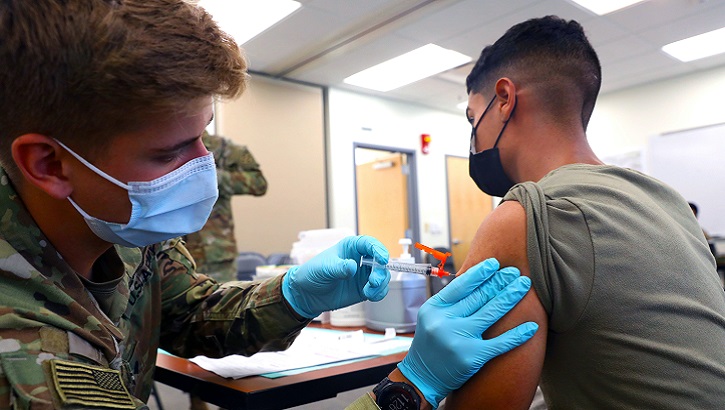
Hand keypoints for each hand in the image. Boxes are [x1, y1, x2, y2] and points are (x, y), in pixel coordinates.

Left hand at [282, 235, 390, 317]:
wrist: (307, 294)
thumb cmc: (313, 273)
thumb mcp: (323, 268)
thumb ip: (339, 267)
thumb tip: (353, 267)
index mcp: (351, 247)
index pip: (369, 243)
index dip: (378, 249)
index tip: (382, 259)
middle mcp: (361, 259)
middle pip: (380, 261)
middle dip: (380, 271)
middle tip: (374, 282)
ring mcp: (363, 274)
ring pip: (382, 276)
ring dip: (381, 284)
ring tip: (369, 292)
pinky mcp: (364, 288)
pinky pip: (379, 289)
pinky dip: (379, 293)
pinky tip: (371, 296)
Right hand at [397, 258, 537, 406]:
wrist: (421, 377)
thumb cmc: (430, 344)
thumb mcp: (432, 317)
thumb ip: (450, 302)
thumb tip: (476, 280)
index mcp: (434, 308)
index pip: (460, 285)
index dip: (480, 273)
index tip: (495, 263)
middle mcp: (445, 321)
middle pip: (479, 296)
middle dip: (500, 282)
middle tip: (515, 272)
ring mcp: (458, 340)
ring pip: (491, 313)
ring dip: (510, 297)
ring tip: (523, 286)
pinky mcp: (471, 357)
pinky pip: (500, 343)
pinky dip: (518, 334)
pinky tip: (531, 325)